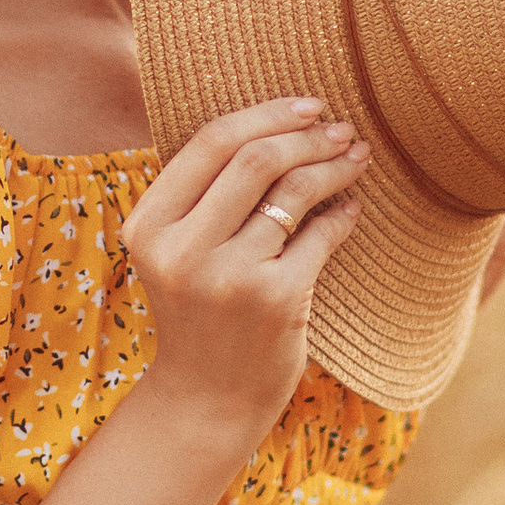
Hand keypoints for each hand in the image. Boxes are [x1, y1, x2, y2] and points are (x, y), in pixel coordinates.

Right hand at [120, 99, 367, 453]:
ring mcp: (230, 277)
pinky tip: (351, 208)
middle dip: (308, 135)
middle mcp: (182, 250)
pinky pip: (322, 235)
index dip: (266, 114)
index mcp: (148, 227)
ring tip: (355, 157)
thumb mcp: (176, 252)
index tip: (307, 106)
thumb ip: (203, 195)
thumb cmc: (198, 314)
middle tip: (341, 129)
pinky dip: (343, 214)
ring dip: (334, 166)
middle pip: (256, 158)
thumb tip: (278, 122)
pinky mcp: (276, 300)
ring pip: (293, 192)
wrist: (207, 398)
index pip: (210, 142)